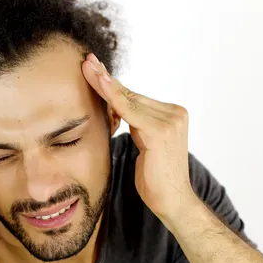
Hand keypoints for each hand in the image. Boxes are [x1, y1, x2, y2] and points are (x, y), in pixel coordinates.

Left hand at [81, 53, 196, 219]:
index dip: (113, 84)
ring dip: (105, 83)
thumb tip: (116, 108)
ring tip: (87, 67)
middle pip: (132, 94)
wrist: (171, 201)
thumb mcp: (143, 144)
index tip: (95, 69)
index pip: (136, 97)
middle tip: (87, 61)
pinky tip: (98, 83)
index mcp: (172, 115)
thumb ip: (136, 124)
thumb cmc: (155, 177)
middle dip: (106, 78)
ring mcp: (170, 121)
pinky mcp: (161, 131)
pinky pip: (129, 110)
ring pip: (129, 99)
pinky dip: (112, 96)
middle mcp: (175, 113)